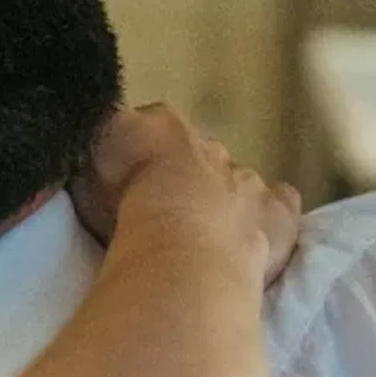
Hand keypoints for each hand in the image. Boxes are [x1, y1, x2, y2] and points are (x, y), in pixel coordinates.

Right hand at [75, 105, 301, 288]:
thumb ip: (103, 152)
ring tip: (205, 239)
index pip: (153, 132)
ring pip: (239, 183)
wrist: (177, 247)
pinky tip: (266, 231)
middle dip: (188, 182)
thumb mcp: (93, 170)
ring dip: (226, 203)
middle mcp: (210, 148)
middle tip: (169, 220)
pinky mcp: (278, 215)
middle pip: (199, 159)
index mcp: (162, 129)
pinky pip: (282, 206)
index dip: (146, 157)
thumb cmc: (127, 209)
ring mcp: (248, 182)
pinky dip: (276, 213)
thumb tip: (106, 144)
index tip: (136, 182)